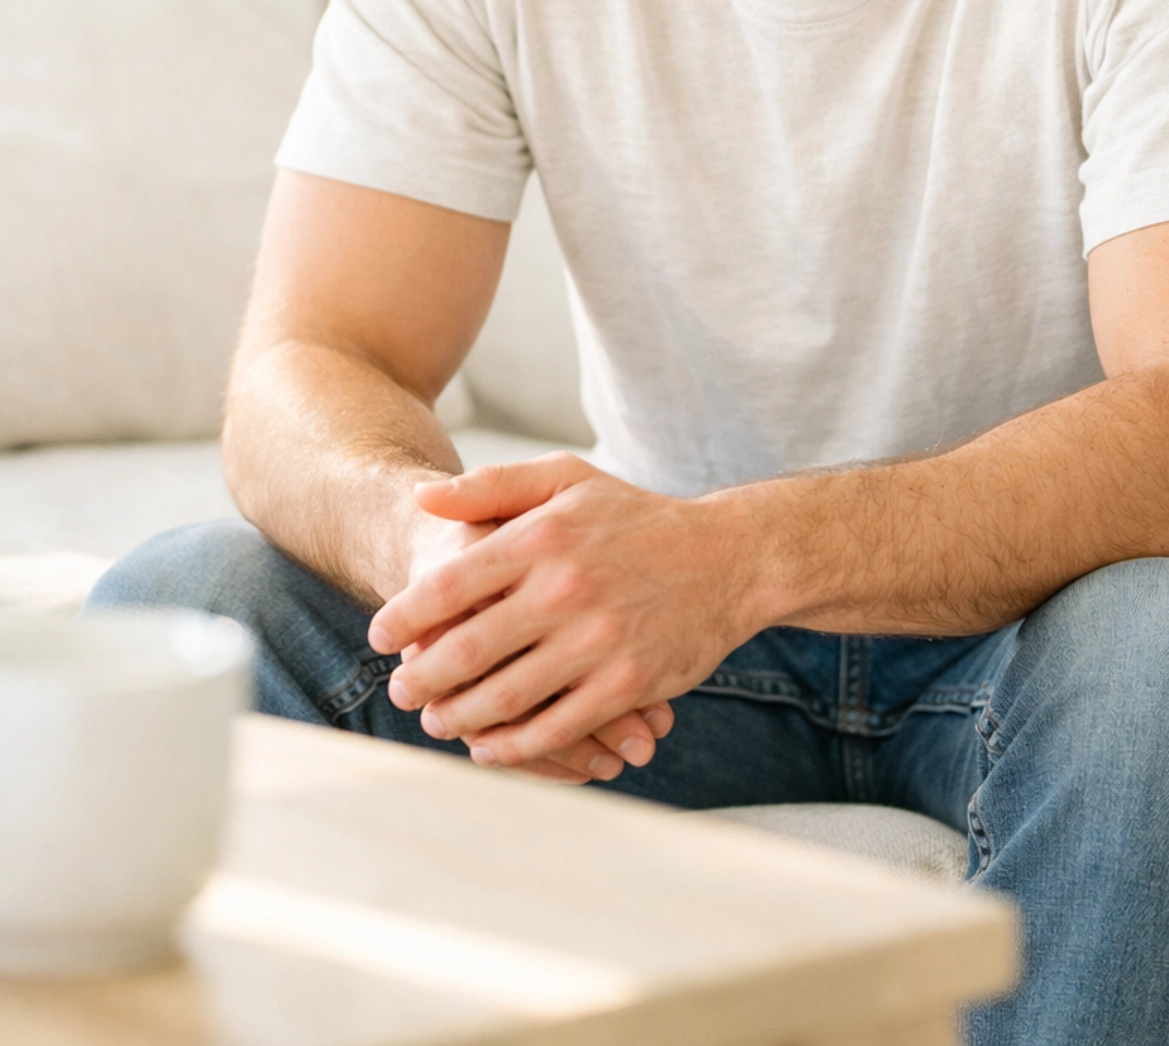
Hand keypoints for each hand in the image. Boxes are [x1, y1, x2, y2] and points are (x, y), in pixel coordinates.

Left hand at [368, 454, 759, 772]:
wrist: (727, 558)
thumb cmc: (635, 518)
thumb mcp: (568, 481)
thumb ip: (493, 487)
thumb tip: (422, 499)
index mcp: (545, 536)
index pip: (452, 583)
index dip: (405, 617)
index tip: (381, 636)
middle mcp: (567, 588)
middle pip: (468, 648)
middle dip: (420, 677)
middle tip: (399, 688)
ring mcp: (598, 641)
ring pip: (504, 696)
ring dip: (457, 717)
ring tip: (435, 719)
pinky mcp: (626, 685)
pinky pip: (553, 728)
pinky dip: (512, 746)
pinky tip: (488, 746)